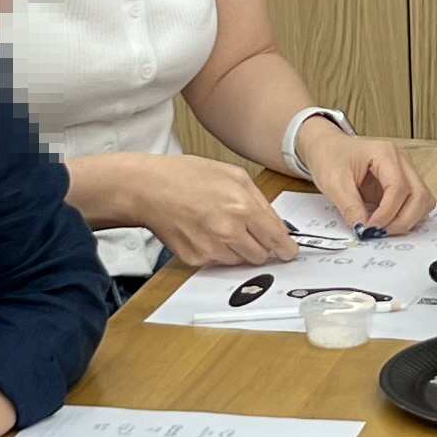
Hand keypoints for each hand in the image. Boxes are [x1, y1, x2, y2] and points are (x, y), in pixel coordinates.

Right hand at [97, 153, 296, 269]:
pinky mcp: (195, 259)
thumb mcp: (233, 174)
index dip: (285, 248)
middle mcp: (229, 231)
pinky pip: (217, 262)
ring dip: (237, 249)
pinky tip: (204, 231)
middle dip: (260, 246)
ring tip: (219, 225)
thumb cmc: (187, 176)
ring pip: (240, 261)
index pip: (276, 239)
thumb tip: (275, 224)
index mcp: (242, 207)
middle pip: (261, 256)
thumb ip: (259, 200)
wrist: (149, 189)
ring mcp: (211, 248)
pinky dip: (216, 251)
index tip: (288, 251)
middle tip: (248, 232)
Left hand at [298, 123, 436, 236]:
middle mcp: (401, 160)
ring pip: (423, 200)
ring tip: (384, 228)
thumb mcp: (333, 183)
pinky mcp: (404, 182)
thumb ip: (350, 207)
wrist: (327, 148)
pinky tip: (388, 222)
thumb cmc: (330, 157)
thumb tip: (364, 229)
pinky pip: (417, 203)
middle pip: (419, 194)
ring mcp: (406, 170)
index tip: (371, 228)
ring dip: (408, 219)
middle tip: (380, 233)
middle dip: (403, 220)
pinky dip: (408, 216)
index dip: (387, 212)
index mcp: (385, 153)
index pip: (398, 187)